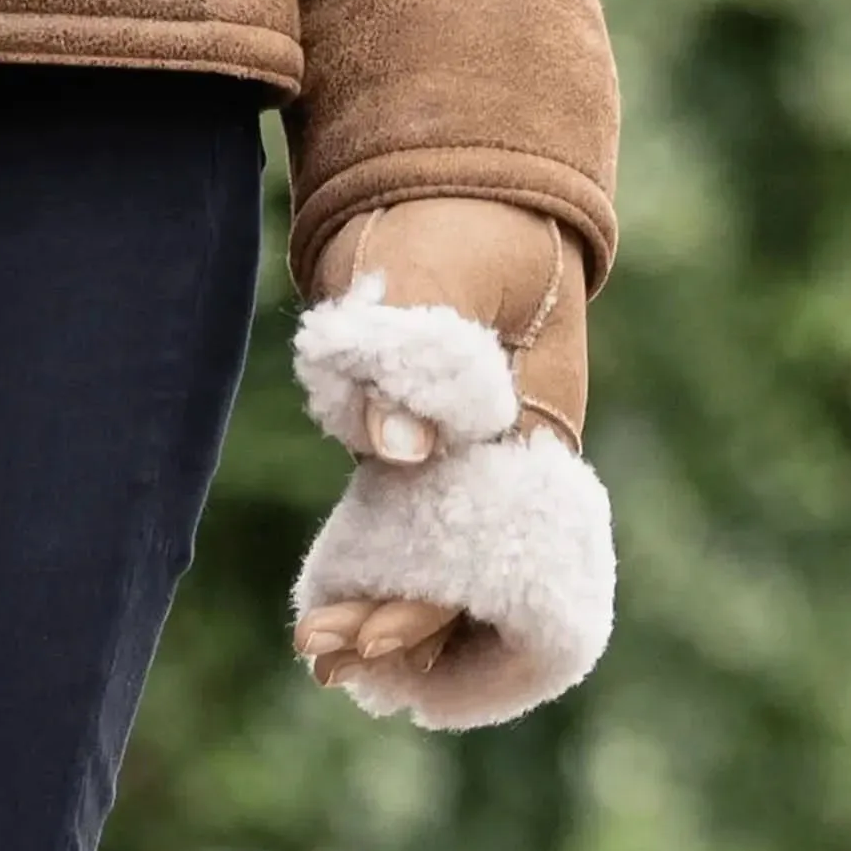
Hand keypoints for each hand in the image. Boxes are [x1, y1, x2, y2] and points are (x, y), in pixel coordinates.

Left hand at [289, 197, 591, 702]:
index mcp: (534, 441)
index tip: (374, 643)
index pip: (496, 557)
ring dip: (382, 621)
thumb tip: (395, 446)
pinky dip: (372, 587)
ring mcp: (463, 470)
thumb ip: (415, 350)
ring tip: (316, 655)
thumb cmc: (462, 228)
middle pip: (465, 581)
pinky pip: (405, 545)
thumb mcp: (441, 272)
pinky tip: (328, 626)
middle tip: (321, 655)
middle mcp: (505, 473)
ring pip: (436, 574)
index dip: (436, 609)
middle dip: (398, 630)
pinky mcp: (420, 459)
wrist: (455, 194)